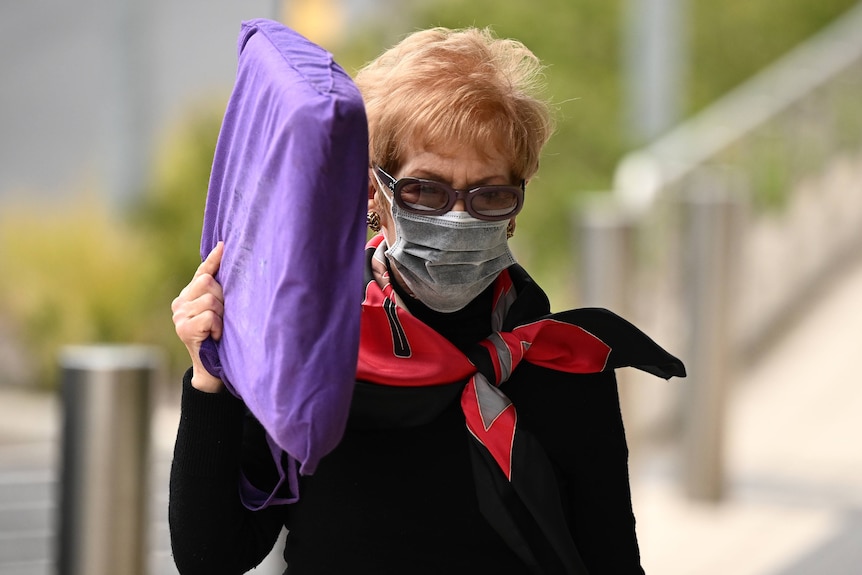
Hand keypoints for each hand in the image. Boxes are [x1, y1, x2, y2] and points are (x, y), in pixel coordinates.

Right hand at [171, 242, 225, 392]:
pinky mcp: (183, 329)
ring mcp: (179, 316)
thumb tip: (230, 262)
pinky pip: (209, 316)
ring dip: (221, 315)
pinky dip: (217, 326)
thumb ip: (219, 291)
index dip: (214, 260)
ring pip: (210, 300)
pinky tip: (214, 336)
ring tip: (219, 328)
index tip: (224, 246)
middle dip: (222, 298)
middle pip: (207, 283)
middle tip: (223, 317)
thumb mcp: (220, 311)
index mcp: (188, 295)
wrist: (211, 368)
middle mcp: (180, 303)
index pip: (202, 272)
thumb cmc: (219, 337)